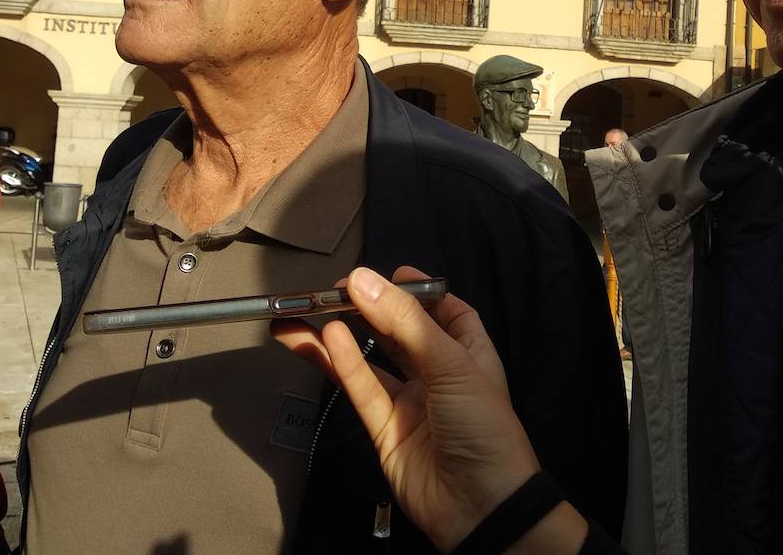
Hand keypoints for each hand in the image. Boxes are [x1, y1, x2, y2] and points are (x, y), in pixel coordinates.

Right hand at [274, 266, 587, 552]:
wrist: (482, 508)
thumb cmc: (482, 425)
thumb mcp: (451, 364)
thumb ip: (404, 322)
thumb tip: (362, 279)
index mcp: (469, 352)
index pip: (444, 311)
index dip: (418, 291)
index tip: (388, 273)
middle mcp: (439, 373)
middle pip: (398, 332)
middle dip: (367, 309)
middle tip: (332, 289)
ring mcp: (410, 402)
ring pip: (369, 360)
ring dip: (337, 336)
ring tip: (299, 312)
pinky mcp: (385, 430)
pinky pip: (360, 390)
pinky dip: (341, 364)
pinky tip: (321, 339)